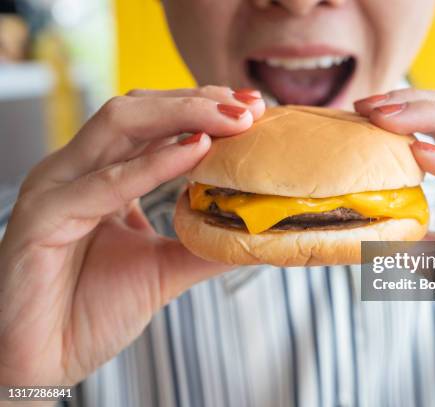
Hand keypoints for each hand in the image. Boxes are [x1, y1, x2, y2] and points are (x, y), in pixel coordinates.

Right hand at [0, 86, 264, 385]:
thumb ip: (204, 244)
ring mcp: (57, 188)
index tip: (251, 108)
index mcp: (101, 175)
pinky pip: (103, 183)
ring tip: (232, 118)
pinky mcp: (43, 218)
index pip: (153, 122)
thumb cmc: (92, 311)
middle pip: (138, 110)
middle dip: (197, 101)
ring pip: (119, 125)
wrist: (43, 361)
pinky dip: (152, 165)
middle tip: (248, 106)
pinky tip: (195, 151)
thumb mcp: (163, 269)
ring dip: (182, 115)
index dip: (202, 108)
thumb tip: (255, 230)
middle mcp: (77, 171)